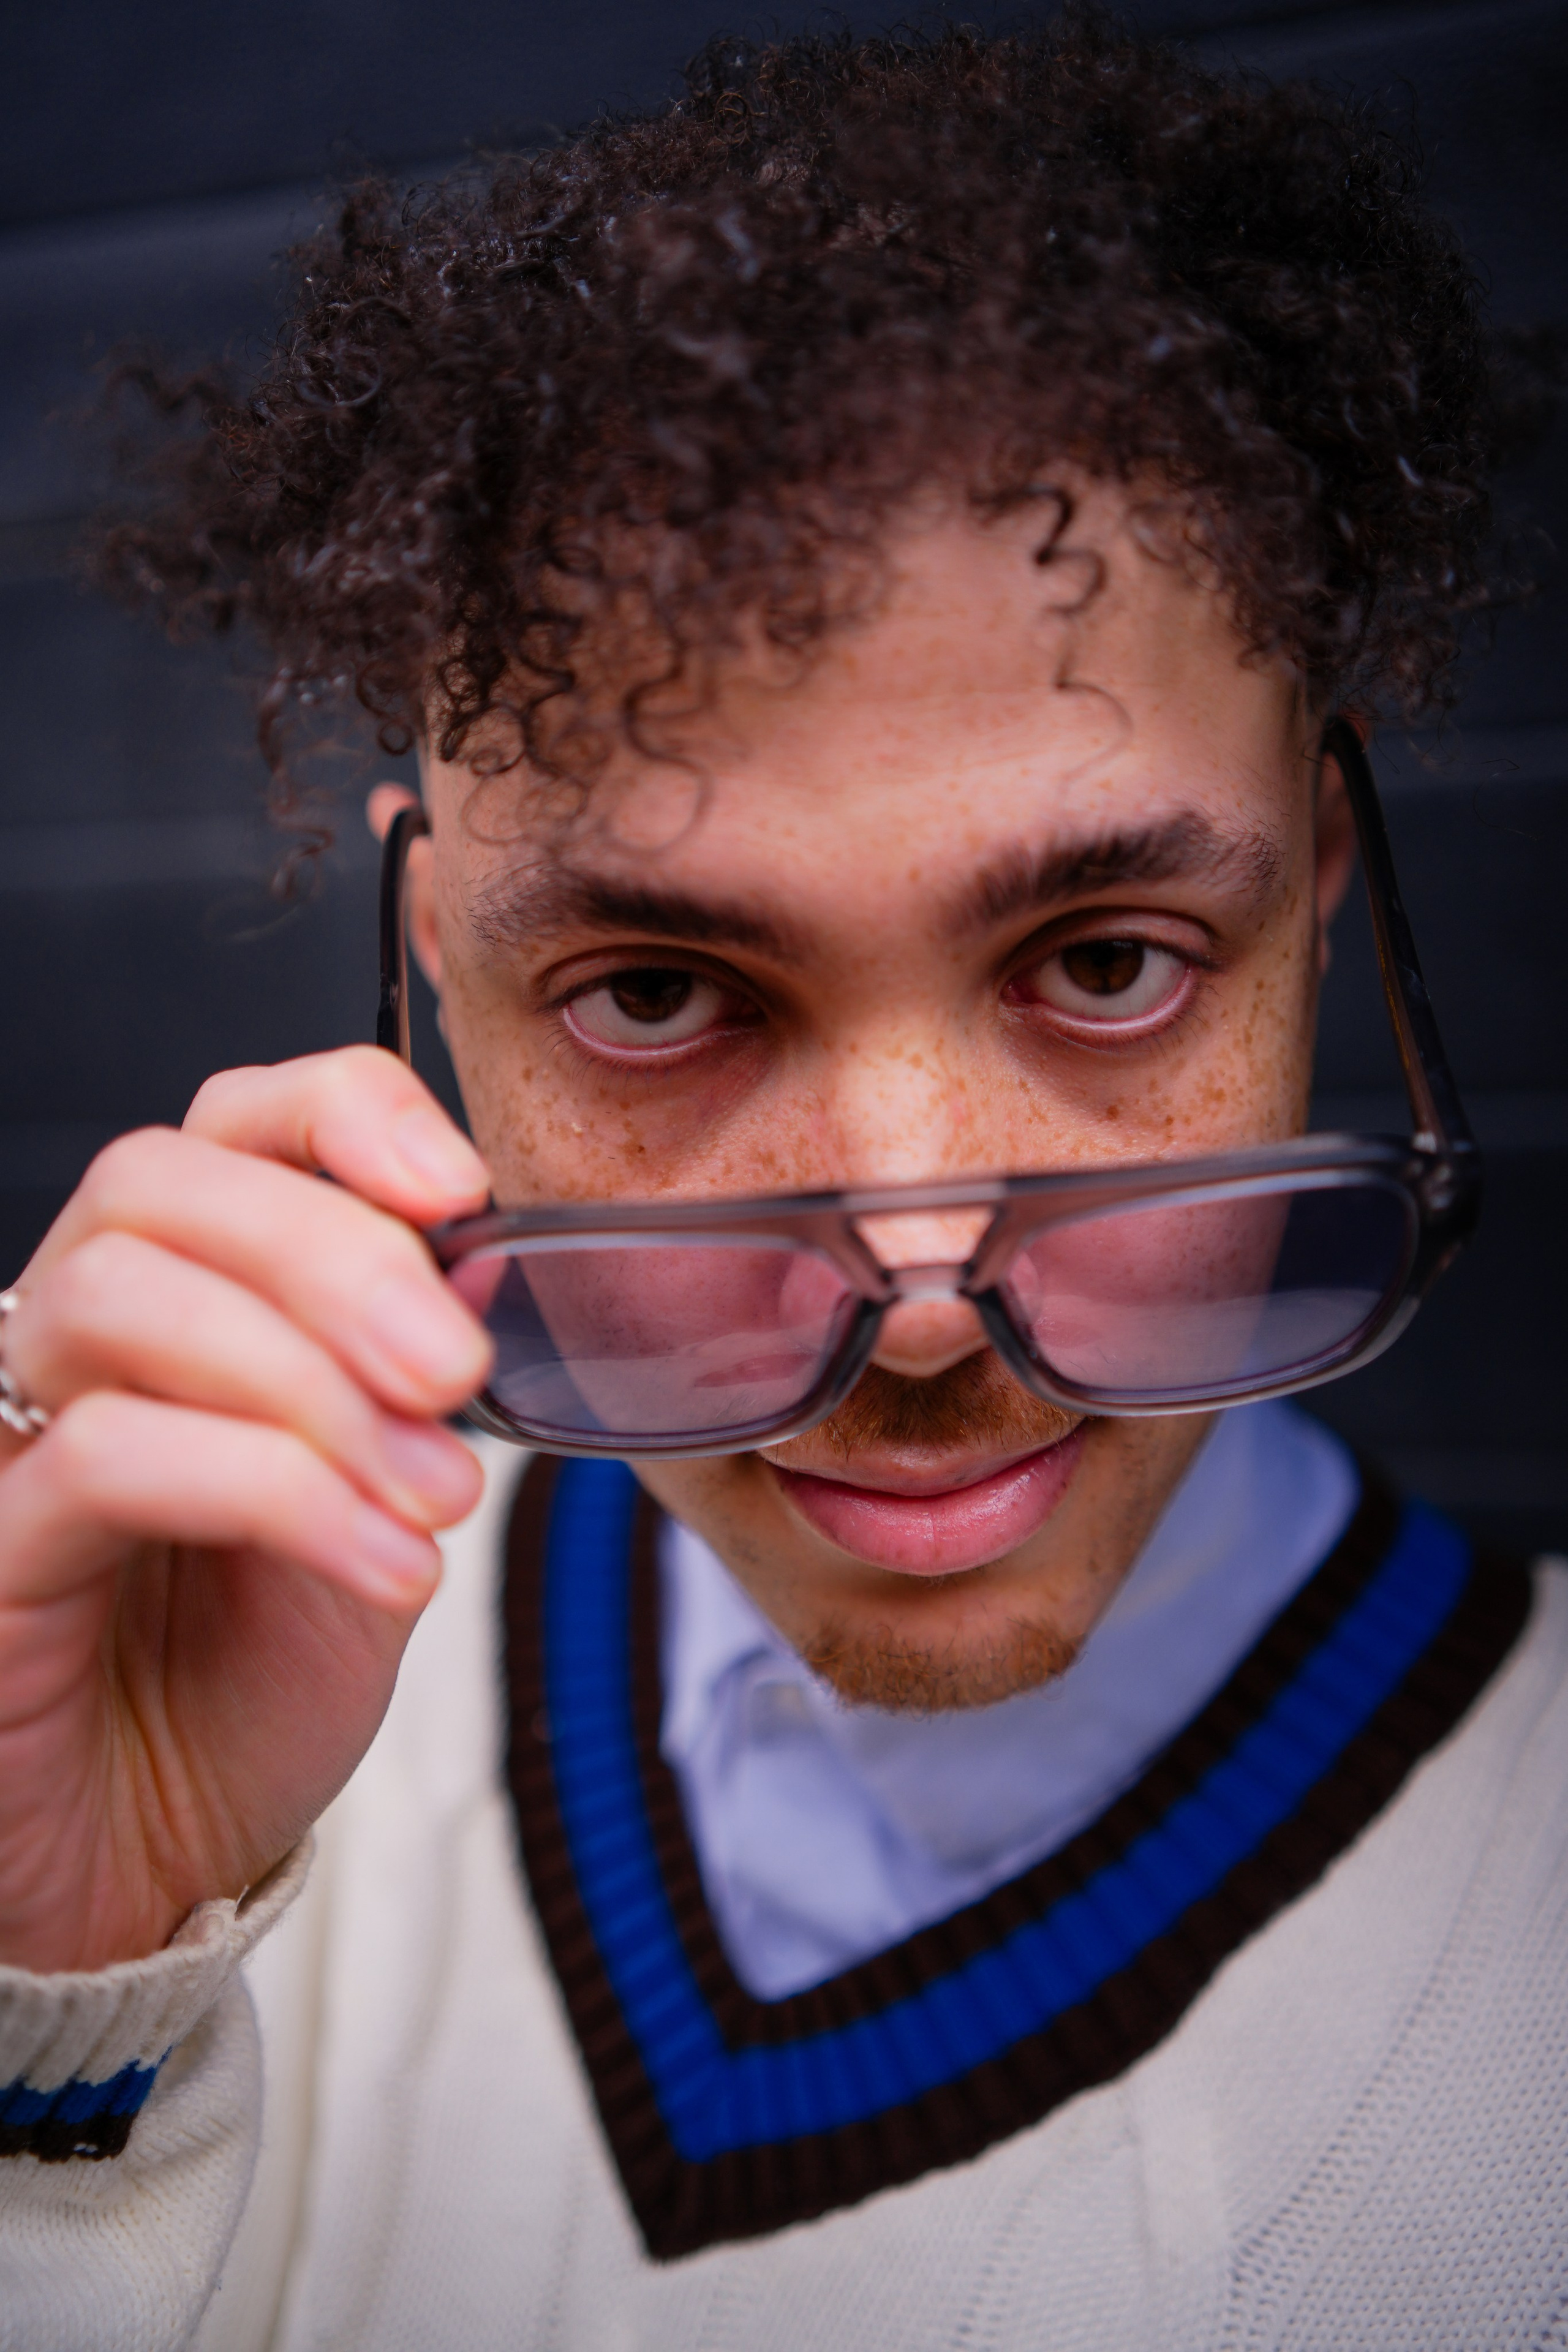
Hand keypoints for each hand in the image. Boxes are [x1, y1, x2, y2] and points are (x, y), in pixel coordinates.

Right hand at [0, 1048, 493, 1972]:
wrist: (164, 1862)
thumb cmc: (256, 1675)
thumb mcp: (378, 1504)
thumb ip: (412, 1383)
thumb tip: (478, 1266)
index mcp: (188, 1289)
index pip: (232, 1118)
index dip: (344, 1114)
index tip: (460, 1190)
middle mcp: (74, 1332)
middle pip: (163, 1178)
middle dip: (337, 1255)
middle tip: (457, 1376)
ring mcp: (8, 1430)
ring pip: (121, 1295)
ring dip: (310, 1384)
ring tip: (434, 1496)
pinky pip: (107, 1455)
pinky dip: (276, 1492)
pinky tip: (389, 1567)